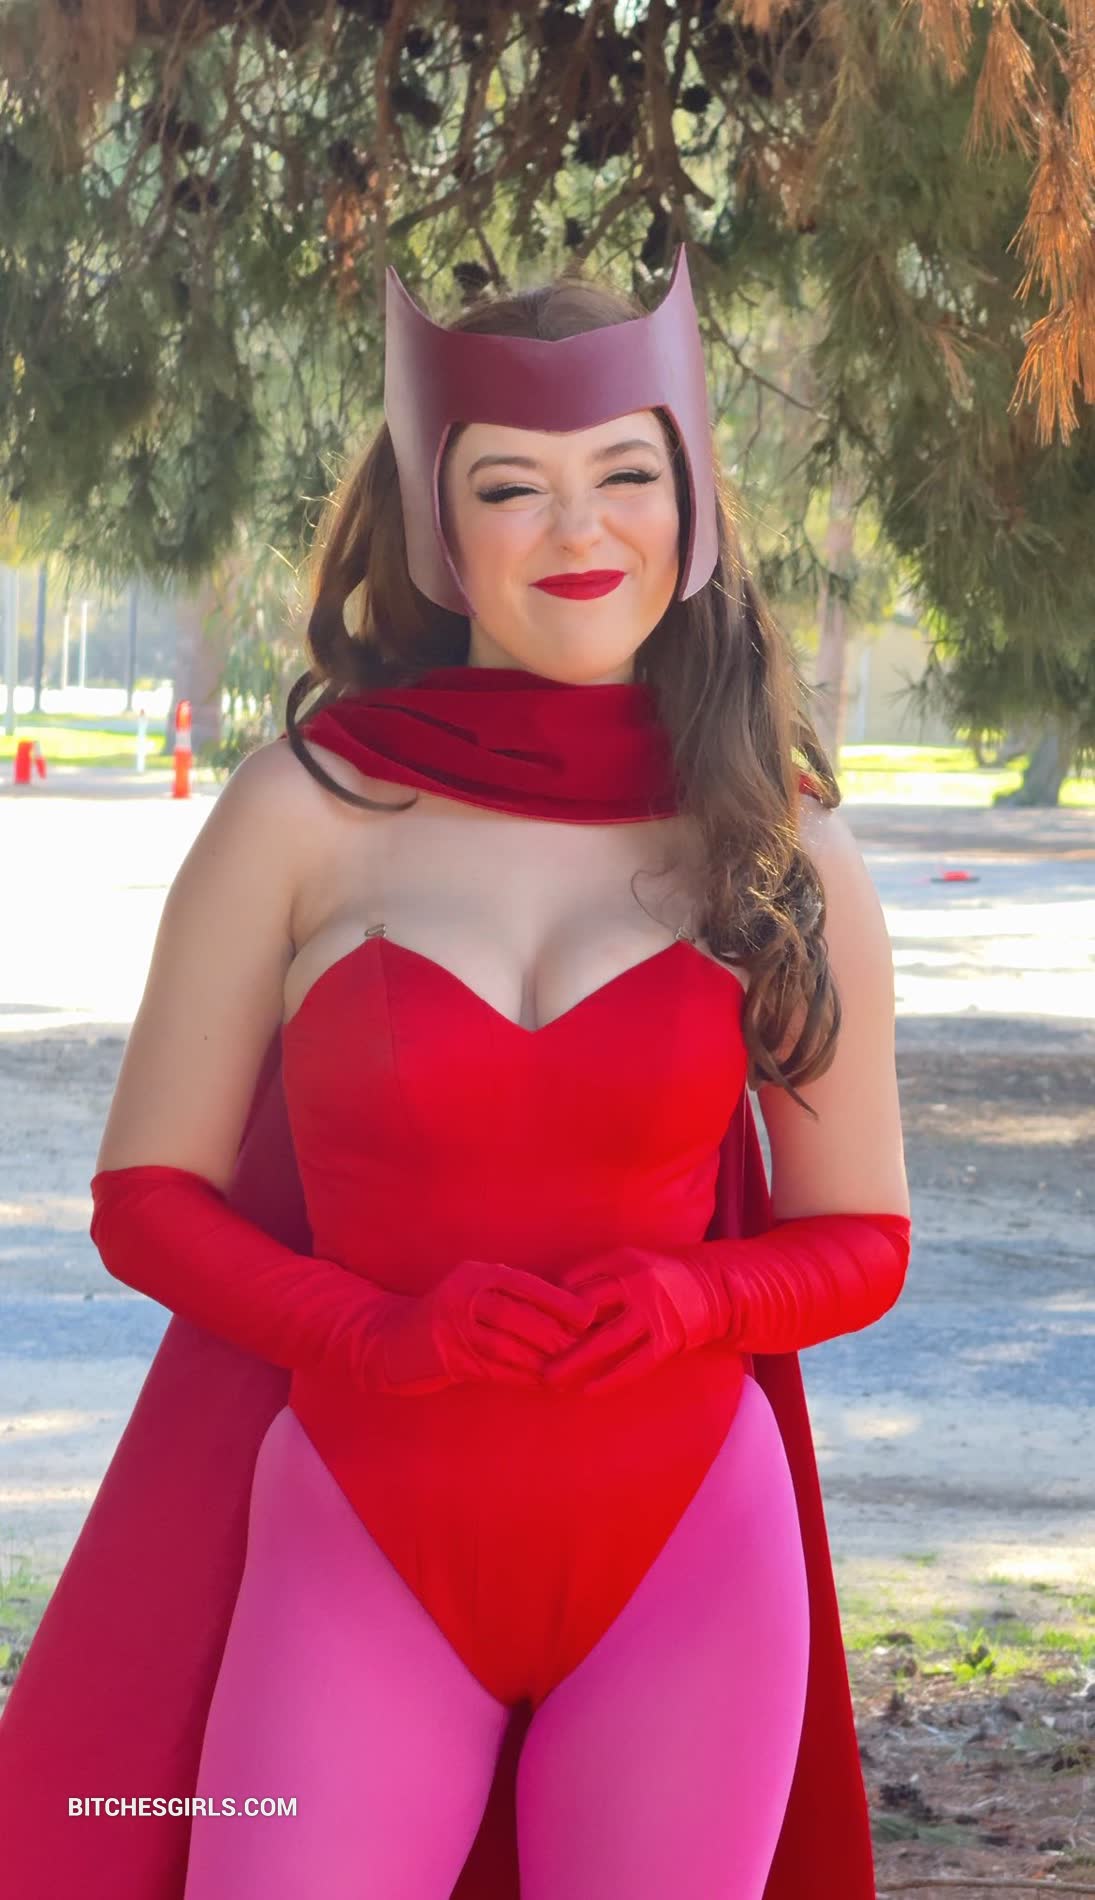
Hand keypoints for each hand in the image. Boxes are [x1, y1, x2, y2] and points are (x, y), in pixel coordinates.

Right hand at [368, 1257, 601, 1394]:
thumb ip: (510, 1295)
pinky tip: (545, 1384)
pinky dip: (524, 1378)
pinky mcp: (450, 1360)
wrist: (389, 1340)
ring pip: (507, 1346)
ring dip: (543, 1360)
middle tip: (587, 1347)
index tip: (588, 1314)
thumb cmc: (446, 1316)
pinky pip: (495, 1371)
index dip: (558, 1300)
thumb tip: (566, 1309)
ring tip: (572, 1369)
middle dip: (554, 1333)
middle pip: (516, 1315)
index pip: (524, 1284)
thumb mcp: (475, 1293)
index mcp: (475, 1275)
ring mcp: (453, 1329)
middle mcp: (463, 1297)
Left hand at [541, 1246, 717, 1394]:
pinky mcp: (668, 1340)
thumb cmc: (659, 1276)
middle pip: (586, 1310)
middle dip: (555, 1333)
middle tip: (528, 1352)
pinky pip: (634, 1365)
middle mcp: (637, 1283)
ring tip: (549, 1378)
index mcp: (622, 1260)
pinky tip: (586, 1390)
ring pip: (606, 1341)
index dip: (549, 1304)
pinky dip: (609, 1379)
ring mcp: (653, 1313)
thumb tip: (549, 1298)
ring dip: (575, 1361)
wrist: (713, 1289)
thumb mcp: (629, 1262)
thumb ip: (596, 1276)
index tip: (528, 1323)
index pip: (574, 1282)